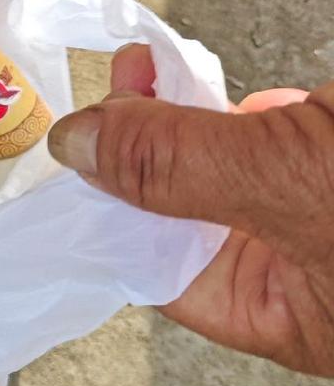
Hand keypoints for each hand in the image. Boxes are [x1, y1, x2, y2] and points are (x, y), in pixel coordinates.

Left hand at [49, 44, 333, 375]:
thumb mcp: (288, 180)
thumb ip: (182, 165)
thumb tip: (78, 146)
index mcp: (293, 319)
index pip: (164, 276)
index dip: (112, 212)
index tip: (76, 146)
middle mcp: (309, 277)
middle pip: (193, 218)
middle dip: (146, 147)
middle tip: (121, 82)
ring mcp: (327, 220)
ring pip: (235, 174)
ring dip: (190, 119)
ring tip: (152, 65)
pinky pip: (281, 147)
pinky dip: (248, 114)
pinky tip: (229, 85)